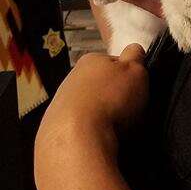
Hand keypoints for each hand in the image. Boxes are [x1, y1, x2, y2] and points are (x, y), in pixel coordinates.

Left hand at [34, 43, 147, 174]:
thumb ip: (136, 57)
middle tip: (126, 111)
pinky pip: (78, 126)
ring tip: (111, 129)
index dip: (128, 76)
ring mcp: (60, 102)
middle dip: (112, 96)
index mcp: (91, 59)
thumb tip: (133, 50)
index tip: (134, 89)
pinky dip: (87, 132)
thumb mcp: (135, 71)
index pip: (114, 62)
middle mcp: (72, 77)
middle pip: (100, 85)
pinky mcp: (54, 126)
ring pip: (89, 106)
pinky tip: (96, 139)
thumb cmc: (110, 99)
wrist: (76, 137)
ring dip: (99, 115)